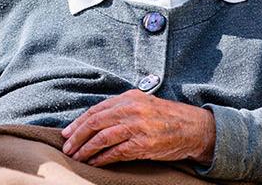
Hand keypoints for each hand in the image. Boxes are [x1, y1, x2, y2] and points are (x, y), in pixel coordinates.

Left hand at [60, 89, 215, 166]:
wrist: (194, 128)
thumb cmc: (167, 117)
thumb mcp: (143, 103)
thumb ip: (121, 107)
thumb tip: (94, 120)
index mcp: (128, 98)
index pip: (96, 110)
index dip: (78, 123)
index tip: (66, 133)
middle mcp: (131, 109)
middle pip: (94, 123)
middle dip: (77, 137)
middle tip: (67, 148)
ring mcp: (137, 126)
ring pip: (102, 138)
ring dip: (86, 150)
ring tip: (77, 157)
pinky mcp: (144, 144)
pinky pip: (116, 153)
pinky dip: (102, 159)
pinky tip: (94, 163)